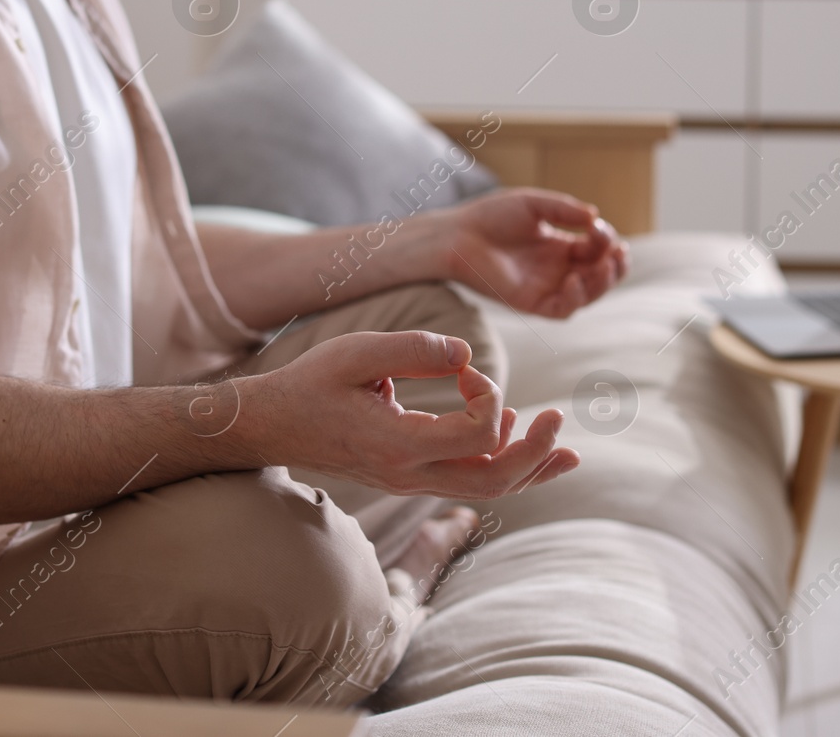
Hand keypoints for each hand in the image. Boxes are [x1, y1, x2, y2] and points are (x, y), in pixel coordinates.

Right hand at [245, 330, 580, 499]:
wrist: (272, 426)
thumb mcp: (357, 352)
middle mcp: (410, 474)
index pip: (476, 434)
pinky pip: (469, 482)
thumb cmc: (311, 384)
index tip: (465, 370)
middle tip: (558, 418)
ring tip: (567, 450)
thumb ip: (415, 349)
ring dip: (530, 468)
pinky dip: (504, 466)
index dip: (488, 395)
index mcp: (398, 444)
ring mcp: (412, 482)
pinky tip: (521, 440)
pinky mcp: (411, 477)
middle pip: (495, 481)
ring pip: (487, 490)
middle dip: (537, 452)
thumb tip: (467, 356)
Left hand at [439, 188, 627, 318]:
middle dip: (615, 266)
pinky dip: (575, 298)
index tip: (599, 227)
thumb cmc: (491, 217)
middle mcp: (557, 270)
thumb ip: (564, 210)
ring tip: (602, 265)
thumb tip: (595, 217)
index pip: (597, 249)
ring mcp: (546, 287)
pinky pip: (562, 309)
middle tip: (618, 253)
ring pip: (587, 296)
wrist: (457, 235)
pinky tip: (574, 279)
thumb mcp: (534, 205)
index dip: (606, 240)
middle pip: (600, 276)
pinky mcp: (531, 302)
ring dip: (602, 283)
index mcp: (561, 246)